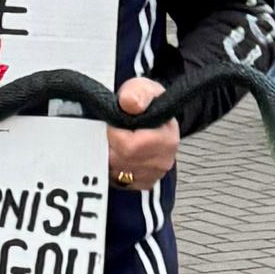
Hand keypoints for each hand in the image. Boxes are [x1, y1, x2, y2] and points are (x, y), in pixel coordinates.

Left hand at [106, 73, 178, 192]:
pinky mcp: (142, 184)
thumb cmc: (150, 104)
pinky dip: (113, 166)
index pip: (128, 146)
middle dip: (109, 143)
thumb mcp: (144, 89)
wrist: (157, 117)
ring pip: (114, 171)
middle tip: (113, 130)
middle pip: (118, 160)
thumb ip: (136, 93)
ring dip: (108, 154)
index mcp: (166, 140)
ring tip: (116, 139)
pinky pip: (116, 180)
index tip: (115, 122)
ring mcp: (152, 176)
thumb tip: (130, 103)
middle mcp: (162, 162)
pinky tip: (119, 152)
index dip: (114, 132)